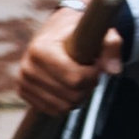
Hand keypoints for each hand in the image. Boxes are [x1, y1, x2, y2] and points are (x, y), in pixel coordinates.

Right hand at [17, 0, 126, 119]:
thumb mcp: (98, 30)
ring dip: (78, 96)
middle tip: (90, 72)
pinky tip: (68, 85)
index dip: (93, 76)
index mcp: (40, 49)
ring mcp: (23, 82)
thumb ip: (111, 46)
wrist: (56, 28)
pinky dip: (66, 102)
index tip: (97, 63)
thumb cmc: (78, 28)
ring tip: (80, 78)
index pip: (74, 79)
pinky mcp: (23, 92)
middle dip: (87, 87)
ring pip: (63, 107)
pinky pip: (53, 110)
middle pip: (70, 96)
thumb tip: (115, 70)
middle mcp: (27, 67)